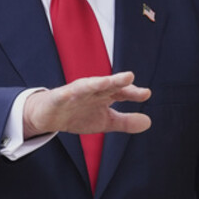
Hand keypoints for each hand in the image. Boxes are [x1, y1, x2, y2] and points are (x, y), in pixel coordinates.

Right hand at [22, 71, 151, 137]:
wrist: (50, 115)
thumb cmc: (79, 114)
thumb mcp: (106, 121)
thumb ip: (126, 122)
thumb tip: (148, 122)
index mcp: (105, 95)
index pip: (122, 91)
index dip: (133, 92)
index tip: (145, 94)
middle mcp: (93, 90)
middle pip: (107, 84)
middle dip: (117, 81)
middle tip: (130, 76)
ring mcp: (75, 92)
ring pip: (87, 86)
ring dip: (96, 83)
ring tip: (106, 81)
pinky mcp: (59, 98)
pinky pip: (64, 95)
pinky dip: (68, 94)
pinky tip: (71, 92)